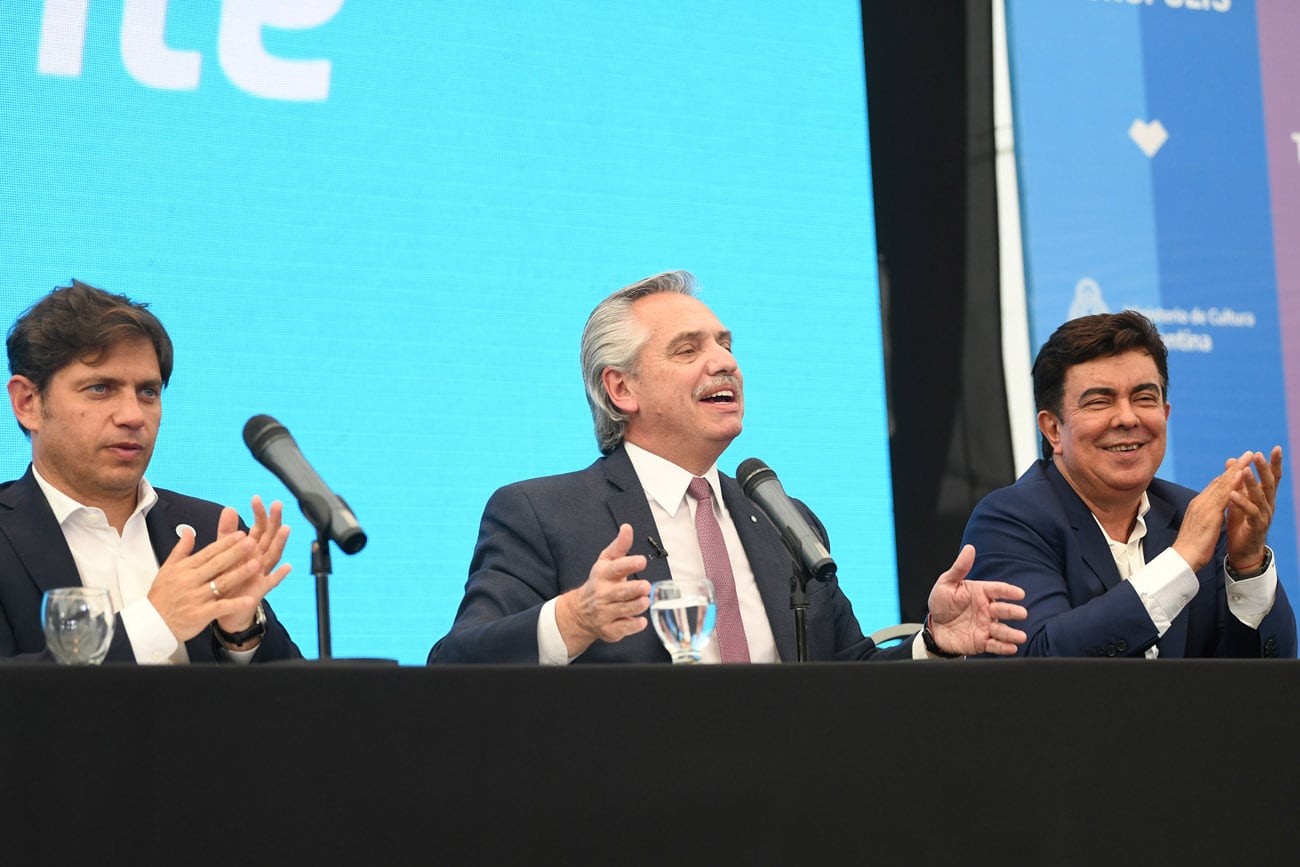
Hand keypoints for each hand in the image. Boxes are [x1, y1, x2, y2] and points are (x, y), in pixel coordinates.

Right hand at [148, 524, 262, 642]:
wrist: (152, 623)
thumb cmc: (162, 595)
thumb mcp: (167, 569)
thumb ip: (181, 549)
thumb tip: (188, 531)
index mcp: (185, 568)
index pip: (209, 552)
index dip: (226, 543)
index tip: (241, 534)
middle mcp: (191, 581)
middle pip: (217, 564)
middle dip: (236, 552)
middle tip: (252, 542)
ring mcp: (196, 598)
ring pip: (221, 583)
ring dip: (240, 573)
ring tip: (257, 564)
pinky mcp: (200, 615)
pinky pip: (220, 608)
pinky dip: (235, 604)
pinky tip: (250, 600)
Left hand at [213, 497, 292, 634]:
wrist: (226, 608)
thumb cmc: (227, 579)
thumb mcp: (224, 552)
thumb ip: (226, 532)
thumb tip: (229, 508)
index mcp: (250, 549)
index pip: (258, 527)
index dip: (259, 513)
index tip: (257, 498)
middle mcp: (259, 558)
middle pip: (269, 537)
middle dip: (274, 520)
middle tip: (278, 504)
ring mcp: (261, 573)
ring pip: (273, 555)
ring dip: (280, 542)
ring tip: (285, 529)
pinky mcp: (259, 590)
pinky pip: (271, 582)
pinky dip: (279, 575)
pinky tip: (287, 568)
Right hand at [554, 524, 650, 656]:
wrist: (580, 612)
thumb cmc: (599, 583)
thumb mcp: (606, 562)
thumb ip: (620, 546)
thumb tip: (628, 527)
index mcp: (603, 575)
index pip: (616, 568)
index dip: (629, 564)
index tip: (642, 560)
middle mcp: (603, 594)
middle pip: (620, 592)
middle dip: (633, 589)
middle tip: (645, 586)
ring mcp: (605, 613)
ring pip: (623, 610)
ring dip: (635, 606)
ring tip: (645, 601)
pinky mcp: (609, 629)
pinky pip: (622, 629)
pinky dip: (632, 626)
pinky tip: (641, 621)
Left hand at [926, 545, 1027, 655]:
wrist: (934, 628)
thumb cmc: (942, 603)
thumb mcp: (946, 583)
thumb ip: (959, 568)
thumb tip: (970, 549)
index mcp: (981, 593)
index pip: (997, 590)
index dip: (1008, 591)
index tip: (1019, 593)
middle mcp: (987, 610)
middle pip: (1003, 610)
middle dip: (1013, 612)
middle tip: (1021, 613)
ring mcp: (986, 626)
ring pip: (1002, 630)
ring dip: (1012, 633)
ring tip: (1020, 636)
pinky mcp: (982, 642)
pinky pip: (994, 645)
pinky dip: (1003, 647)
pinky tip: (1011, 648)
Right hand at [1171, 457, 1241, 572]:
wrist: (1183, 558)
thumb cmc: (1191, 548)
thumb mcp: (1201, 528)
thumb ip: (1206, 517)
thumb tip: (1212, 514)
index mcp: (1198, 506)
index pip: (1215, 487)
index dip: (1228, 475)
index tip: (1238, 465)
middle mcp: (1200, 502)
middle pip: (1219, 480)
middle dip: (1234, 467)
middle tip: (1247, 454)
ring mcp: (1204, 506)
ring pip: (1222, 483)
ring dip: (1237, 469)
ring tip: (1248, 457)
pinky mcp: (1210, 513)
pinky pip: (1224, 494)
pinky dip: (1233, 482)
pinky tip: (1242, 473)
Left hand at [1225, 446, 1281, 572]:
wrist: (1243, 550)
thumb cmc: (1241, 523)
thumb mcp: (1238, 499)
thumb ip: (1237, 481)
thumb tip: (1232, 460)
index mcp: (1264, 497)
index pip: (1271, 477)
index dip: (1274, 464)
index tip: (1276, 448)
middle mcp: (1268, 505)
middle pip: (1269, 484)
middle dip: (1264, 469)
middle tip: (1258, 455)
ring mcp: (1264, 516)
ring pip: (1260, 497)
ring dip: (1252, 483)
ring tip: (1244, 471)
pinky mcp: (1256, 528)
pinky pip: (1250, 513)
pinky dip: (1241, 503)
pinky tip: (1233, 495)